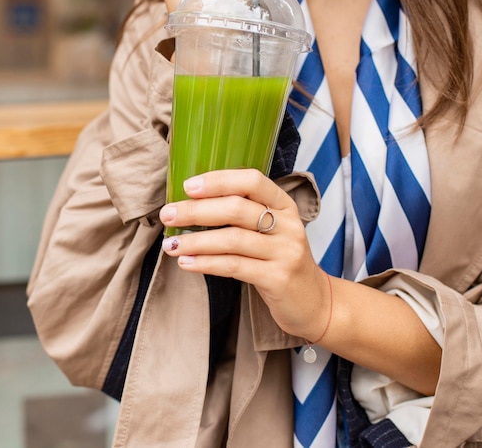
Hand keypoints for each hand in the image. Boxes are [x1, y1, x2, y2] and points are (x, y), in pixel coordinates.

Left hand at [159, 168, 329, 341]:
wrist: (314, 301)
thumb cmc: (281, 260)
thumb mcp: (271, 230)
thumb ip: (243, 215)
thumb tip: (191, 204)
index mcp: (284, 204)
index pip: (252, 181)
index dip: (219, 180)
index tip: (188, 186)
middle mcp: (287, 224)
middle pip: (236, 208)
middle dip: (196, 211)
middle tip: (168, 215)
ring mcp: (285, 251)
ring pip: (232, 239)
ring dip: (196, 240)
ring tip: (170, 244)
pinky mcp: (278, 278)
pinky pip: (234, 266)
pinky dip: (206, 263)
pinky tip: (186, 262)